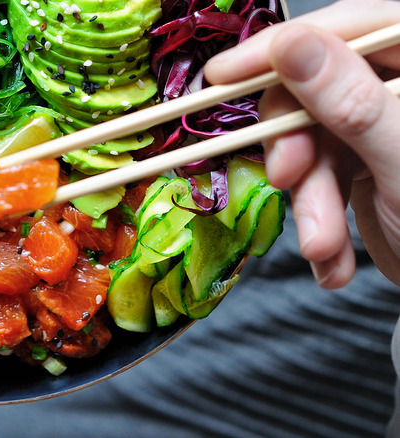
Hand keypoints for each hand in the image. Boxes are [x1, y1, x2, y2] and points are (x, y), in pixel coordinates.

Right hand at [204, 0, 399, 288]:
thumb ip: (348, 100)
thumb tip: (290, 44)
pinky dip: (317, 221)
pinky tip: (334, 258)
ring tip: (325, 245)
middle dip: (296, 150)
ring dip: (308, 202)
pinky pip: (316, 180)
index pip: (345, 30)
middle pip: (312, 93)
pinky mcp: (361, 166)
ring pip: (307, 144)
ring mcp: (377, 128)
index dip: (279, 48)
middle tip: (286, 180)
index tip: (222, 75)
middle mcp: (396, 88)